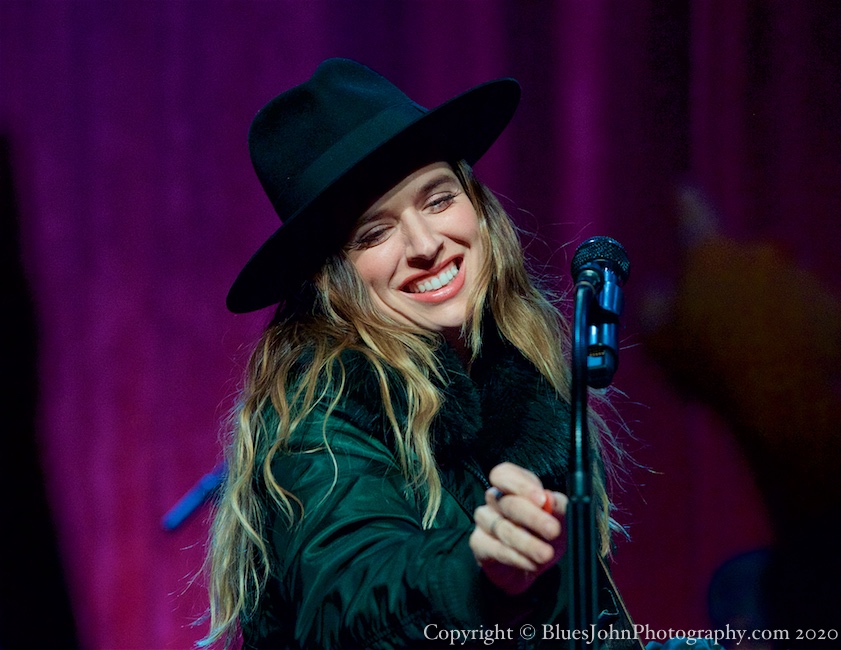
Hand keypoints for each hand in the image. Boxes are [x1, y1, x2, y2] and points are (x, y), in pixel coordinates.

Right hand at [469, 462, 567, 594]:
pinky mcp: (478, 543)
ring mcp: (484, 521)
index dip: (521, 485)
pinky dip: (515, 557)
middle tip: (552, 530)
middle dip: (532, 517)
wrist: (533, 566)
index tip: (542, 499)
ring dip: (527, 543)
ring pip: (502, 528)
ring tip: (545, 554)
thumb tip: (552, 500)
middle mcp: (495, 500)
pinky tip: (530, 563)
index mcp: (513, 487)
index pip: (504, 474)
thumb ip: (558, 507)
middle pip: (507, 502)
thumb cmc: (545, 535)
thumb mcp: (560, 520)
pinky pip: (494, 549)